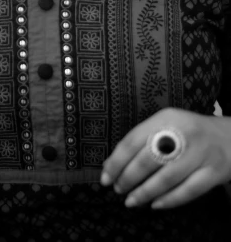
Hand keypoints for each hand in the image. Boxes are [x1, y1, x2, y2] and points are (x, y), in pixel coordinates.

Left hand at [100, 108, 230, 209]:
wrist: (229, 136)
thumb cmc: (189, 133)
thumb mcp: (167, 125)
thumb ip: (142, 140)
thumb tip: (111, 164)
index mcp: (167, 118)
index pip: (134, 140)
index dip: (117, 161)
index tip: (106, 177)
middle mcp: (184, 132)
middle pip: (149, 159)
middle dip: (129, 178)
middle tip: (118, 189)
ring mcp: (201, 153)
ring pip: (167, 177)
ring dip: (145, 192)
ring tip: (131, 201)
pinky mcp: (215, 171)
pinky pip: (189, 190)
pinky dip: (170, 200)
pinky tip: (155, 205)